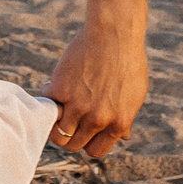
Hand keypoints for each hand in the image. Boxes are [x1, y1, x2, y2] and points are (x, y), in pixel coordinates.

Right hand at [44, 20, 147, 159]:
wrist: (114, 32)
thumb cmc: (128, 60)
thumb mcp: (135, 94)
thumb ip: (126, 118)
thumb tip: (124, 137)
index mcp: (118, 124)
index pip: (95, 150)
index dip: (88, 142)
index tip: (83, 131)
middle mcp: (97, 119)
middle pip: (73, 144)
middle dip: (70, 135)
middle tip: (68, 118)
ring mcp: (77, 106)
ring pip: (57, 133)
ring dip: (55, 122)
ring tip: (59, 106)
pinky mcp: (60, 90)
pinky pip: (47, 105)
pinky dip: (48, 96)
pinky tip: (55, 84)